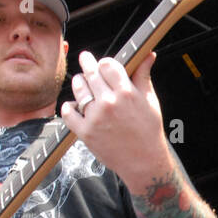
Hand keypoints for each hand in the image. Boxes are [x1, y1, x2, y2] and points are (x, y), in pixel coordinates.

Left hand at [60, 50, 171, 186]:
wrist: (144, 162)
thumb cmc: (148, 131)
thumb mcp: (150, 101)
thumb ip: (144, 76)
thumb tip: (148, 54)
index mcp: (126, 92)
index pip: (108, 64)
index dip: (105, 62)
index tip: (103, 64)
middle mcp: (109, 103)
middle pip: (91, 73)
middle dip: (87, 62)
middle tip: (84, 58)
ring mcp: (95, 118)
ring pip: (79, 89)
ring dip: (78, 82)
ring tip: (80, 81)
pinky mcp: (85, 132)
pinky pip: (68, 112)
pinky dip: (68, 107)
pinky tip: (73, 105)